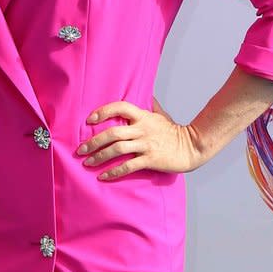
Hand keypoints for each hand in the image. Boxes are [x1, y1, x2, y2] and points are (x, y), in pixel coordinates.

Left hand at [76, 101, 203, 179]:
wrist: (192, 147)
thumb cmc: (174, 131)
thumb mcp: (162, 115)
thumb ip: (151, 105)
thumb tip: (147, 95)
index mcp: (143, 116)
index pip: (119, 107)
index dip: (103, 111)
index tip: (89, 120)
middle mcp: (142, 129)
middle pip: (113, 132)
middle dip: (94, 141)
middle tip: (80, 149)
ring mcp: (146, 144)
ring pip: (118, 149)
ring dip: (100, 157)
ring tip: (88, 163)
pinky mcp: (151, 160)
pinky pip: (129, 166)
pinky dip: (114, 171)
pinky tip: (104, 176)